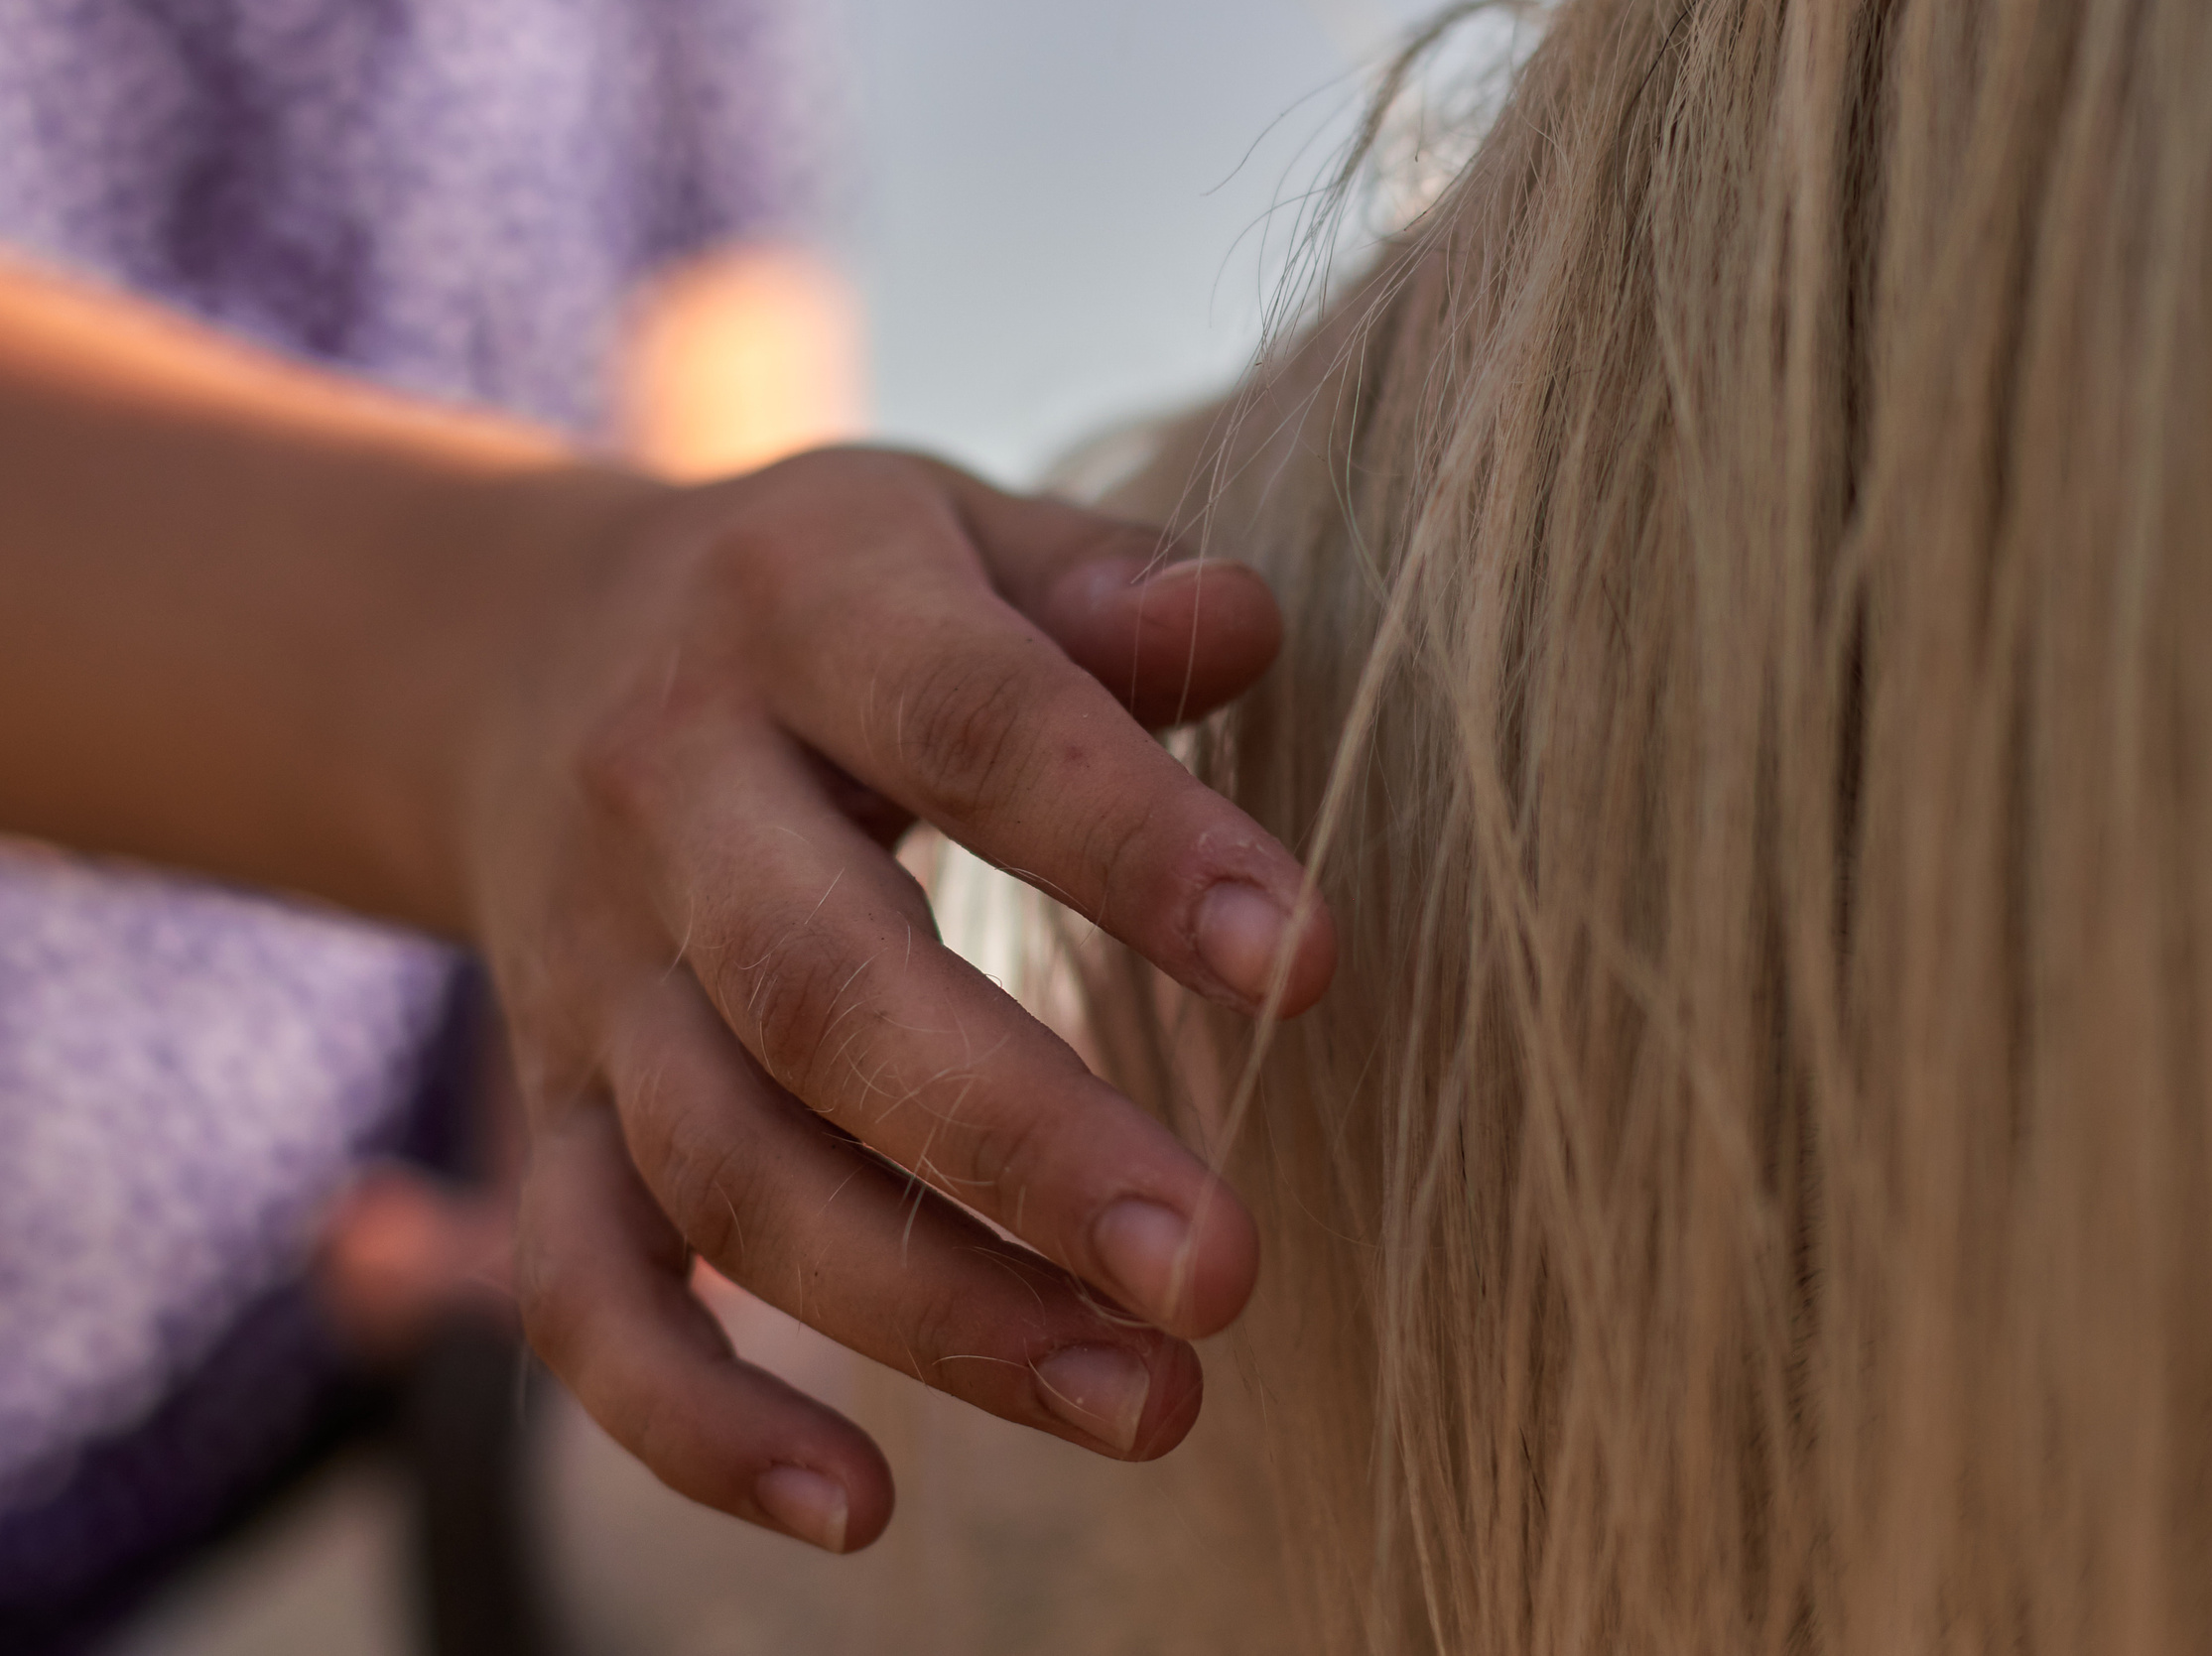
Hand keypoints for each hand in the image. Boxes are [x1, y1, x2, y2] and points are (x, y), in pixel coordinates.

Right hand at [459, 448, 1335, 1552]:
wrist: (518, 652)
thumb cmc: (821, 602)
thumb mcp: (950, 532)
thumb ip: (1099, 584)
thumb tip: (1250, 622)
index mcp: (797, 617)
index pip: (974, 729)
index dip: (1135, 845)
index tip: (1307, 968)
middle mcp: (669, 803)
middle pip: (825, 996)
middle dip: (1025, 1148)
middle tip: (1221, 1276)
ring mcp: (591, 977)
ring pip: (728, 1171)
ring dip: (928, 1313)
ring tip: (1147, 1404)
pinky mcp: (545, 1112)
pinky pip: (585, 1289)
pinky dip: (693, 1420)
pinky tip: (857, 1510)